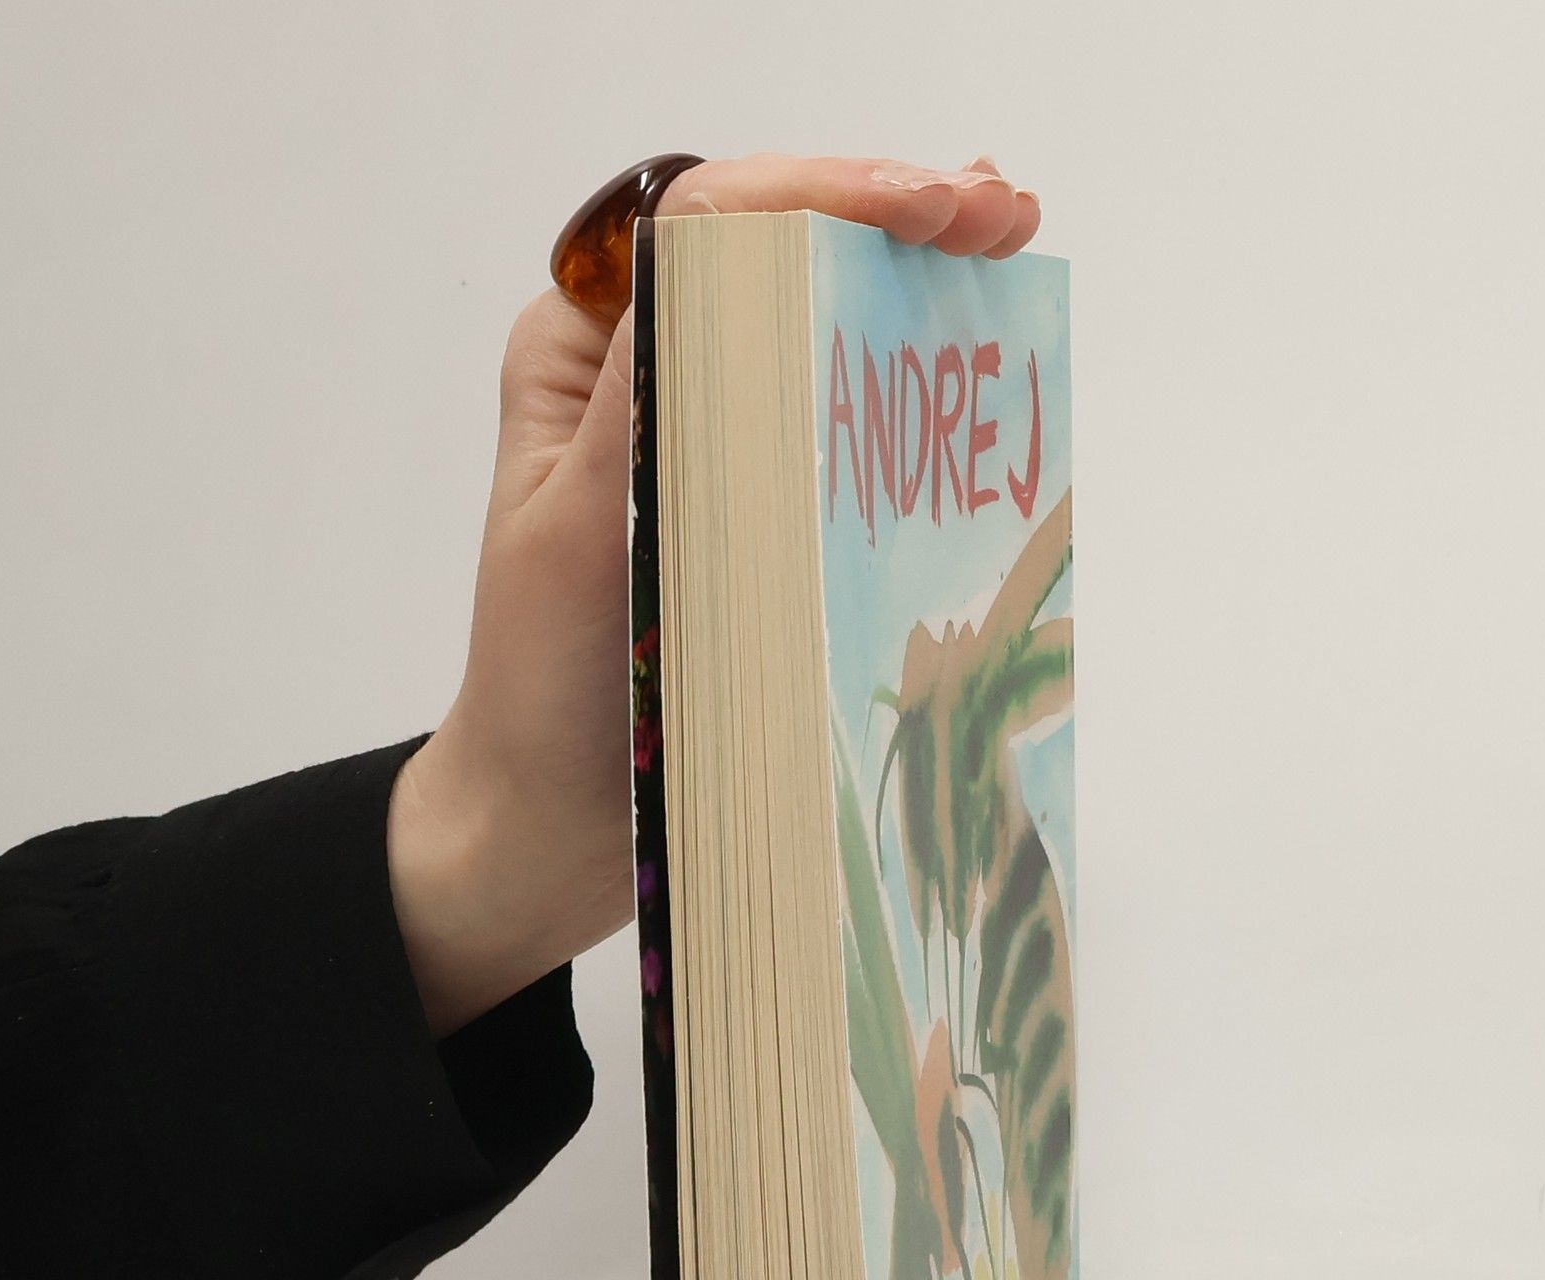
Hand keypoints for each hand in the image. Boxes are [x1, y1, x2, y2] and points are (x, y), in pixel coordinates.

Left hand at [388, 153, 1043, 1034]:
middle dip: (888, 219)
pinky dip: (903, 389)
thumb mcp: (576, 530)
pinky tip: (973, 366)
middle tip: (1000, 213)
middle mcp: (647, 378)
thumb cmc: (542, 688)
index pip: (708, 225)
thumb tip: (726, 245)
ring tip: (1002, 252)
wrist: (548, 820)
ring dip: (908, 285)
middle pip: (772, 256)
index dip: (826, 194)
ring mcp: (705, 441)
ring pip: (811, 328)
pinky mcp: (750, 510)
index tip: (930, 206)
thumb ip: (644, 396)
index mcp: (587, 352)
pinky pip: (831, 427)